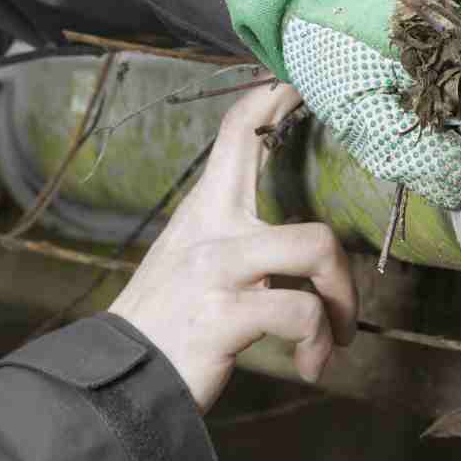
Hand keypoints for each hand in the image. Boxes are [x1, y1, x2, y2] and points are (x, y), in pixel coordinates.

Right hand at [106, 82, 356, 411]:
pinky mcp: (223, 315)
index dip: (270, 103)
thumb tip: (285, 244)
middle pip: (313, 227)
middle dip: (344, 280)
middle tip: (344, 315)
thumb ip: (228, 239)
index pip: (237, 137)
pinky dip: (315, 347)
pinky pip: (300, 315)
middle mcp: (211, 233)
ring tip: (331, 342)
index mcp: (203, 213)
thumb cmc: (163, 324)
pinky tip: (306, 365)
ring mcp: (218, 273)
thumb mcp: (187, 264)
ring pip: (315, 255)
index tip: (295, 84)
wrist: (116, 376)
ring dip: (337, 311)